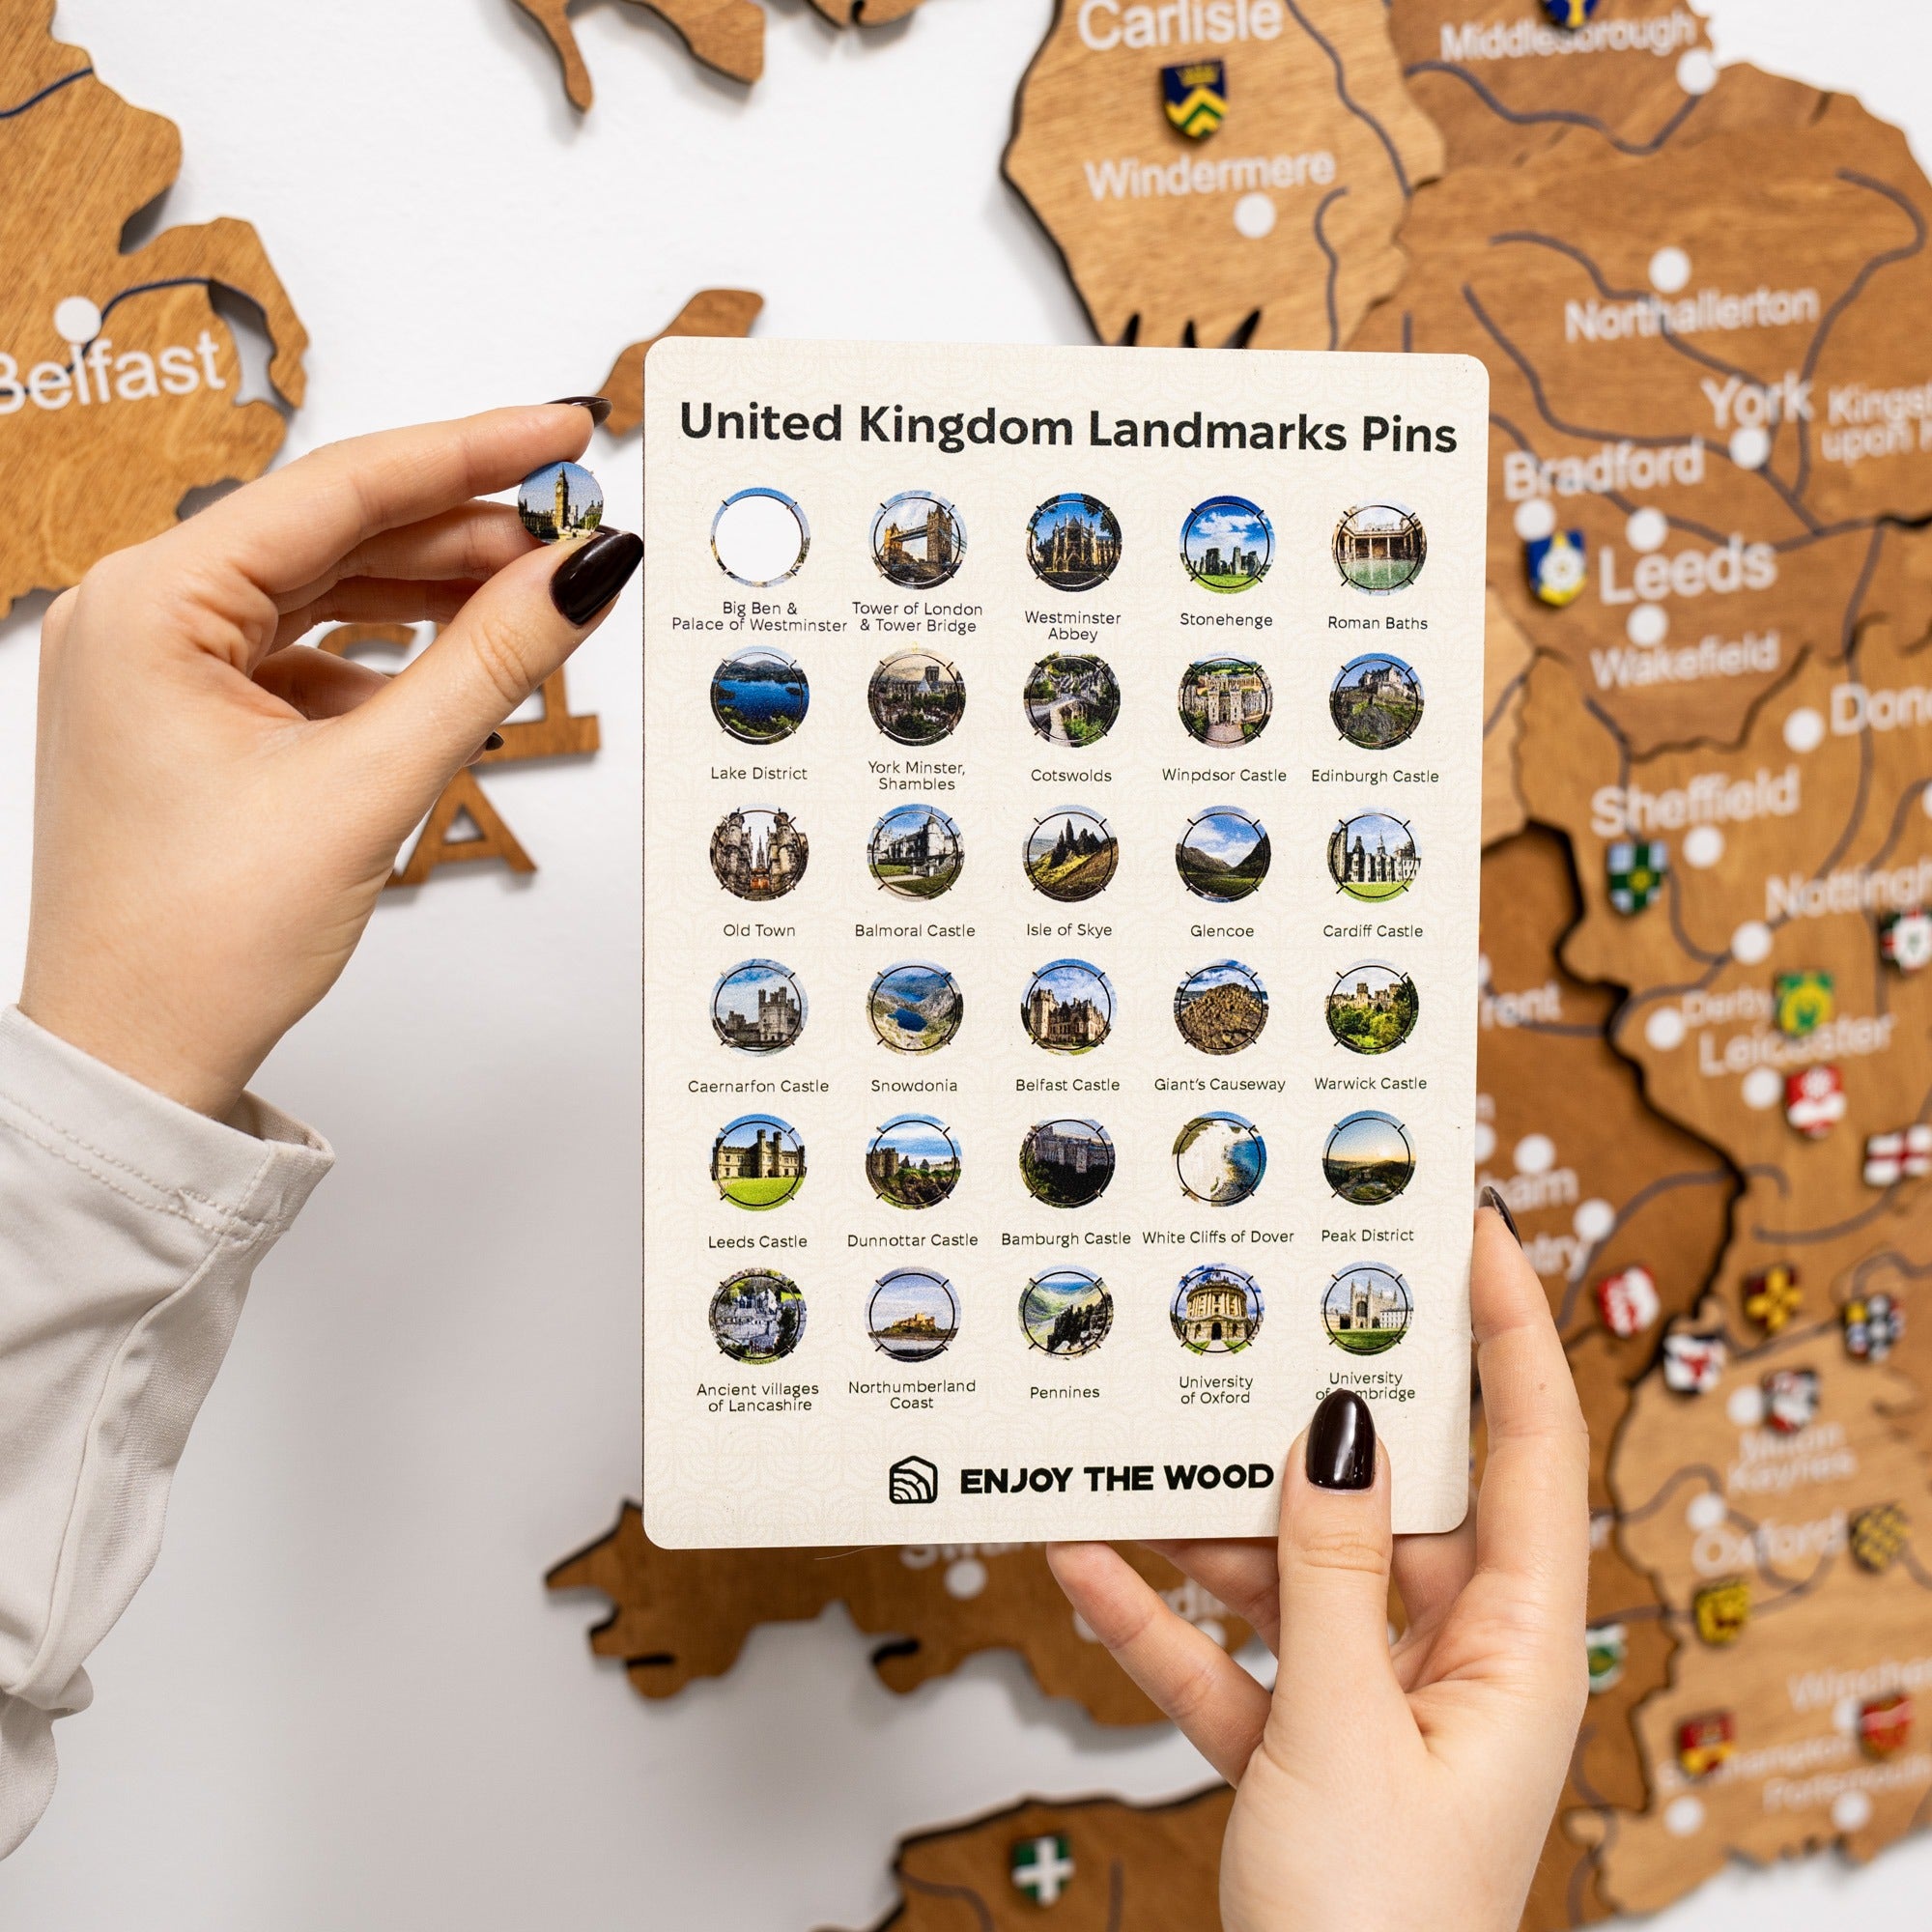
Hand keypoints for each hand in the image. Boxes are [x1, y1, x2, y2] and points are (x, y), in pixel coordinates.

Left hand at [19, 404, 639, 1116]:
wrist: (135, 1057)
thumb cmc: (199, 942)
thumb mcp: (370, 785)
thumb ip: (488, 665)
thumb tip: (579, 573)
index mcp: (148, 604)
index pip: (339, 488)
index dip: (471, 452)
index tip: (562, 429)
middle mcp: (139, 615)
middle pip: (335, 532)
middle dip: (463, 533)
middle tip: (574, 533)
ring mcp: (159, 665)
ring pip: (325, 590)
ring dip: (432, 593)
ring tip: (534, 596)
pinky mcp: (190, 714)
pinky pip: (308, 650)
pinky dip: (388, 655)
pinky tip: (452, 673)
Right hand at [1048, 1206, 1588, 1931]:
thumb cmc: (1378, 1931)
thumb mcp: (1348, 1730)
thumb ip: (1333, 1574)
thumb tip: (1342, 1430)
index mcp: (1519, 1645)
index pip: (1529, 1448)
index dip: (1508, 1330)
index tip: (1470, 1229)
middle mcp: (1456, 1655)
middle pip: (1390, 1496)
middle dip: (1318, 1416)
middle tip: (1267, 1310)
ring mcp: (1372, 1698)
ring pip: (1295, 1567)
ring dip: (1213, 1522)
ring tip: (1143, 1446)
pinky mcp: (1296, 1743)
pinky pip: (1227, 1653)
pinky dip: (1162, 1616)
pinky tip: (1089, 1562)